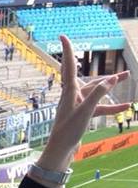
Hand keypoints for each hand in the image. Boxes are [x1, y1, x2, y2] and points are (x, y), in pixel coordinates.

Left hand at [39, 34, 130, 170]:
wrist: (61, 151)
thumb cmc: (68, 131)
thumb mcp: (85, 111)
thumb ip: (98, 94)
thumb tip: (110, 80)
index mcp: (69, 91)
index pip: (69, 66)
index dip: (68, 50)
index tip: (62, 36)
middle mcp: (72, 95)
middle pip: (89, 77)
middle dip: (100, 65)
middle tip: (101, 51)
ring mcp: (77, 105)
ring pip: (96, 91)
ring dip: (111, 85)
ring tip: (127, 76)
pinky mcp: (81, 115)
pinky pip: (98, 107)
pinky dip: (111, 106)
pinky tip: (125, 107)